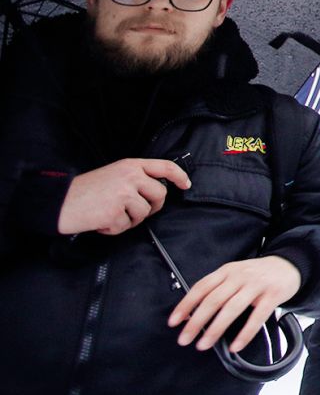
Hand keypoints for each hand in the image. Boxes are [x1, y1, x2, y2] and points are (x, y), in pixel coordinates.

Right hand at [57, 158, 191, 235]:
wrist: (59, 202)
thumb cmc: (85, 190)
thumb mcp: (113, 174)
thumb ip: (136, 178)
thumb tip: (157, 191)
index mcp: (131, 165)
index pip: (165, 167)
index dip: (179, 176)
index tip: (185, 185)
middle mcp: (130, 176)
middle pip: (159, 195)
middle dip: (150, 207)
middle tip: (132, 211)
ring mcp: (124, 194)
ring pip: (143, 213)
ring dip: (128, 219)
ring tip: (109, 213)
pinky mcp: (115, 212)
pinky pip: (125, 226)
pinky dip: (113, 229)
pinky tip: (100, 221)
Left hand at [168, 255, 301, 352]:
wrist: (289, 265)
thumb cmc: (257, 275)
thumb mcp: (235, 274)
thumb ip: (217, 289)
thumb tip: (192, 314)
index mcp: (227, 271)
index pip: (201, 287)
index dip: (186, 305)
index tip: (174, 322)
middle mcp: (240, 276)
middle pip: (213, 300)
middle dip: (196, 322)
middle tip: (185, 339)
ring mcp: (257, 285)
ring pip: (232, 308)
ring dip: (216, 329)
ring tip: (205, 344)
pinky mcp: (272, 295)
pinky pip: (257, 317)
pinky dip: (245, 333)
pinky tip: (236, 345)